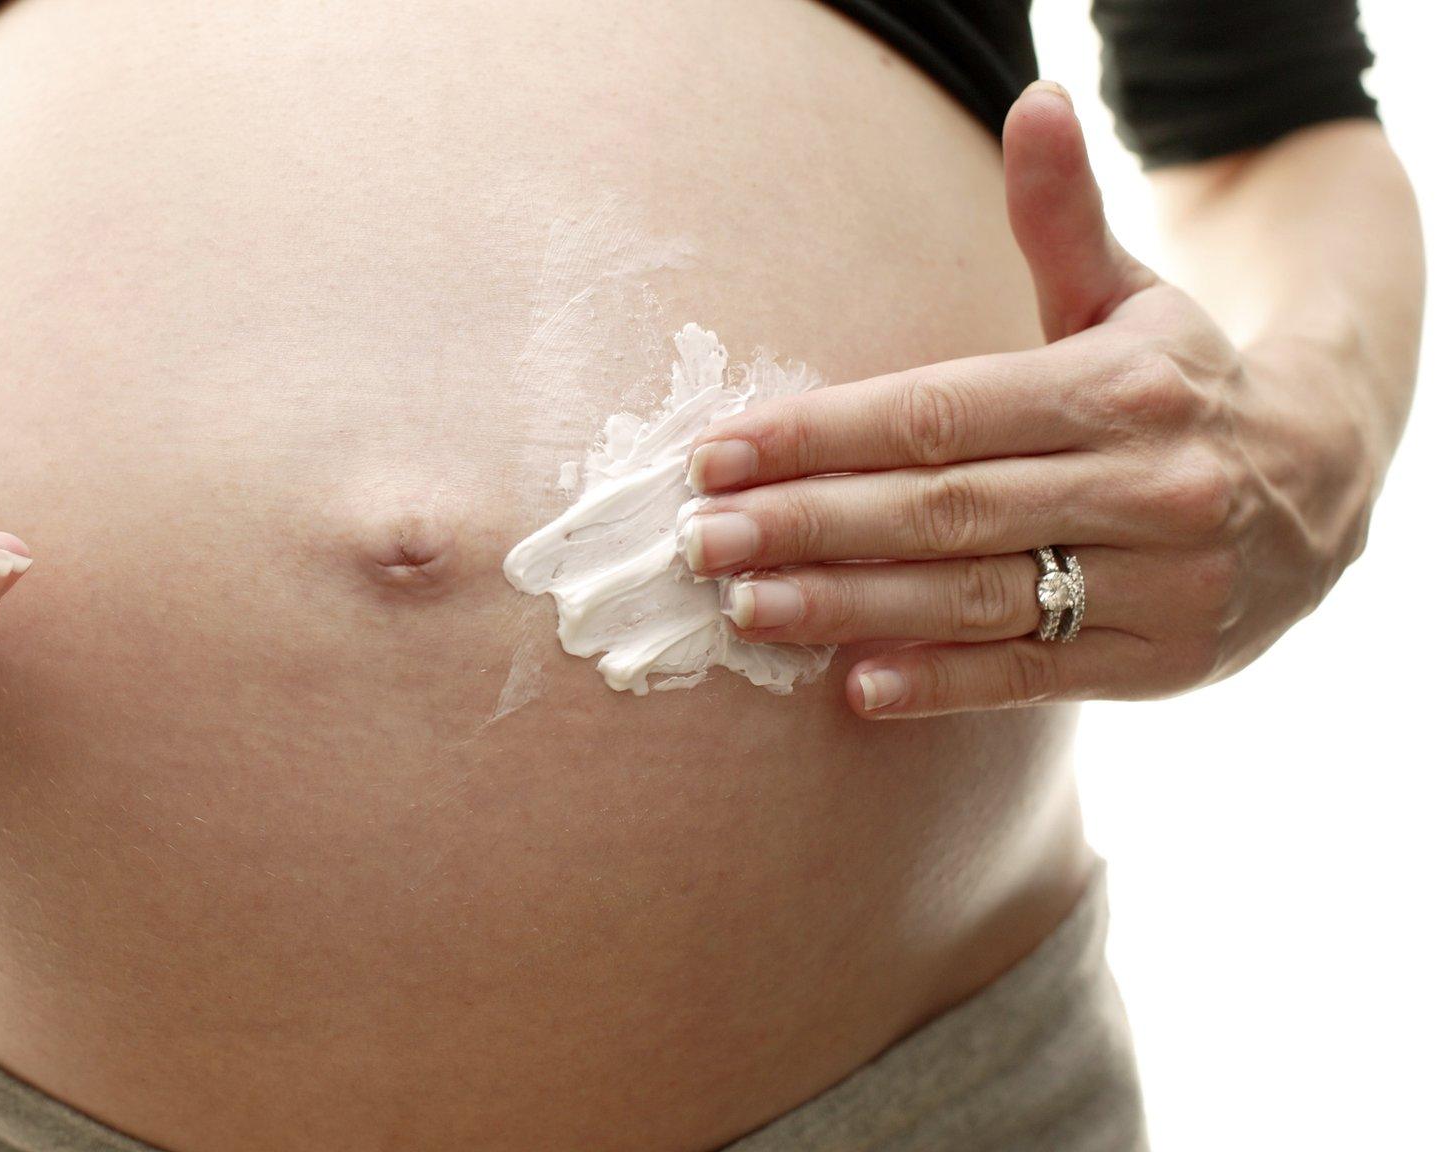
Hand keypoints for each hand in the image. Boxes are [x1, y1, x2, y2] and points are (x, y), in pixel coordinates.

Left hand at [679, 82, 1373, 718]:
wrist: (1325, 488)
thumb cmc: (1181, 387)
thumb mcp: (1129, 296)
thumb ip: (1060, 217)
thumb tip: (1035, 100)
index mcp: (1117, 388)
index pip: (938, 412)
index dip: (820, 435)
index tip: (718, 454)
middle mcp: (1143, 482)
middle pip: (940, 506)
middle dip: (807, 522)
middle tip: (700, 539)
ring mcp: (1158, 579)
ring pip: (975, 594)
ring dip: (849, 604)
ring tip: (748, 606)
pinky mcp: (1161, 659)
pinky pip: (1033, 674)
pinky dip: (942, 681)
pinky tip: (856, 687)